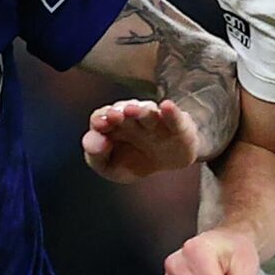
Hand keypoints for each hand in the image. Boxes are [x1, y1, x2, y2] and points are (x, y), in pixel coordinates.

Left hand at [82, 99, 201, 182]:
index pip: (101, 118)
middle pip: (124, 112)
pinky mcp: (179, 127)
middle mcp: (133, 119)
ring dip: (140, 111)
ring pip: (147, 114)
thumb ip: (96, 157)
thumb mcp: (111, 168)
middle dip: (118, 113)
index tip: (99, 124)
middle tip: (114, 115)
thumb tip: (98, 143)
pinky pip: (175, 118)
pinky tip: (167, 106)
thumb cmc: (135, 161)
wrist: (171, 162)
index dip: (100, 119)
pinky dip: (171, 112)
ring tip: (133, 110)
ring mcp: (156, 121)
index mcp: (113, 125)